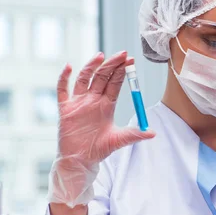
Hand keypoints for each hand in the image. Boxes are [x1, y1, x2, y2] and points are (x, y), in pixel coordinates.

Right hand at [48, 51, 155, 207]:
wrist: (80, 161)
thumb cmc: (99, 149)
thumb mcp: (119, 140)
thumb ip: (135, 134)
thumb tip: (153, 133)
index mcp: (107, 104)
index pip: (115, 83)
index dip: (123, 72)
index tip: (131, 60)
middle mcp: (93, 100)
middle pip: (103, 77)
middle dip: (112, 65)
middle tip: (122, 53)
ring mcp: (79, 102)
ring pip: (85, 79)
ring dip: (91, 66)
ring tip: (101, 55)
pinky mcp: (65, 109)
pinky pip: (62, 90)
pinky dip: (64, 77)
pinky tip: (69, 67)